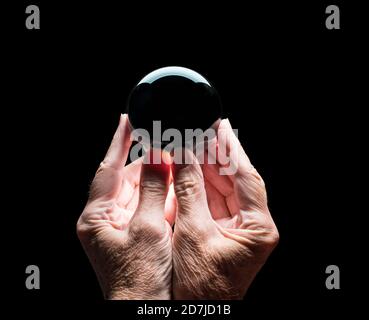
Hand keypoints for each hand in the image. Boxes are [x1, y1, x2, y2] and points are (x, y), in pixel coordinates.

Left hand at [77, 114, 175, 299]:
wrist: (149, 312)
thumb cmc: (141, 280)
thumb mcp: (147, 229)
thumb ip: (150, 189)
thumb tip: (155, 156)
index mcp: (97, 218)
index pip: (106, 170)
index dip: (118, 142)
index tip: (127, 119)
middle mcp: (105, 220)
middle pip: (125, 179)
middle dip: (146, 161)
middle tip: (165, 143)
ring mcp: (120, 227)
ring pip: (139, 191)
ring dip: (156, 178)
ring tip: (174, 160)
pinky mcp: (135, 234)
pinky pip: (148, 206)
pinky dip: (161, 196)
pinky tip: (175, 187)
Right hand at [171, 119, 278, 298]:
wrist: (193, 313)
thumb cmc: (200, 287)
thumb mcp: (193, 234)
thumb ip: (189, 192)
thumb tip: (183, 156)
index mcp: (258, 228)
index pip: (247, 177)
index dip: (232, 148)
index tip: (220, 125)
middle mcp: (253, 226)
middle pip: (235, 179)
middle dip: (216, 155)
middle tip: (200, 131)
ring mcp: (238, 228)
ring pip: (223, 188)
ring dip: (206, 167)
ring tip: (192, 144)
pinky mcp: (222, 231)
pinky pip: (212, 200)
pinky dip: (199, 185)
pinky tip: (189, 169)